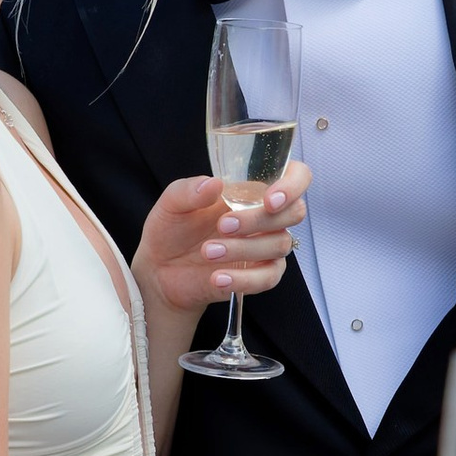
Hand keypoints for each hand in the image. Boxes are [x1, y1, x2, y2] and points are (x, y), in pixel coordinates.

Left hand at [132, 162, 309, 326]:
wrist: (160, 270)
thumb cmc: (171, 229)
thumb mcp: (171, 204)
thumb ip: (189, 190)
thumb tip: (215, 184)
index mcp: (251, 190)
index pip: (295, 177)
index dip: (292, 185)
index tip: (269, 199)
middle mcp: (264, 216)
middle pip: (294, 212)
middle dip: (261, 219)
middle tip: (224, 225)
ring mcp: (264, 247)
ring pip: (280, 244)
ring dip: (244, 248)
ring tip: (207, 251)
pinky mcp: (258, 275)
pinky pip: (268, 277)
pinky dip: (244, 279)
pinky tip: (218, 277)